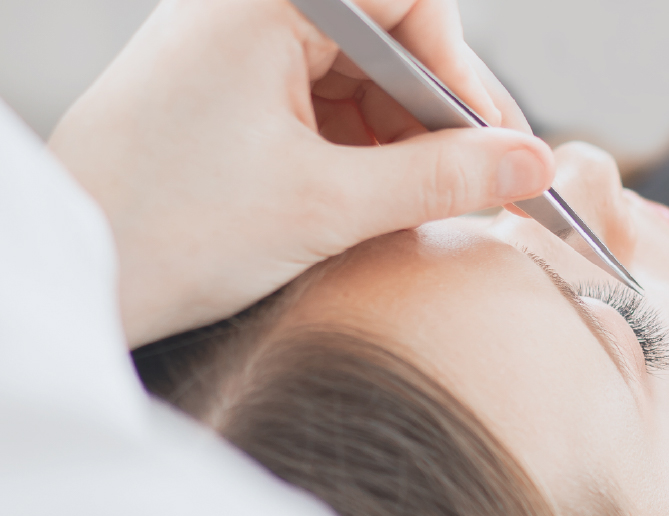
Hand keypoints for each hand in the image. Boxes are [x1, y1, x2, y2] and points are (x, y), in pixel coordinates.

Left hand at [48, 0, 554, 346]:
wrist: (78, 277)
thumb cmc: (171, 229)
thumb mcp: (329, 206)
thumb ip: (444, 179)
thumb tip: (532, 165)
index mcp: (263, 3)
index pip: (408, 0)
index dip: (462, 71)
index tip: (496, 144)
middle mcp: (246, 10)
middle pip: (390, 41)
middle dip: (439, 116)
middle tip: (482, 188)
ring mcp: (235, 50)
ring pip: (363, 80)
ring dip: (404, 143)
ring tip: (419, 210)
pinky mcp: (229, 93)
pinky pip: (325, 106)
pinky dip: (363, 154)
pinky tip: (378, 205)